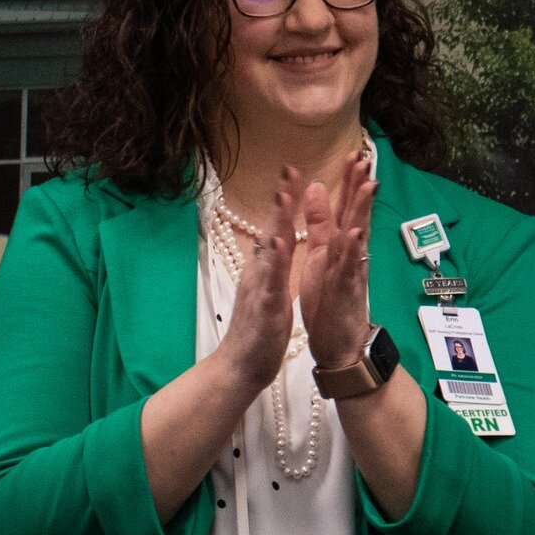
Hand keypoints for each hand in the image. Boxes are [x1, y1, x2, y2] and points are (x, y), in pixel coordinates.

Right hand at [212, 183, 299, 392]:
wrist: (240, 366)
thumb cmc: (258, 328)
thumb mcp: (269, 288)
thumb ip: (271, 263)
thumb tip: (271, 238)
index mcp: (266, 268)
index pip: (277, 227)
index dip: (286, 200)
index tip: (294, 170)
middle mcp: (260, 271)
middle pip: (271, 229)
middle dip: (281, 199)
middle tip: (289, 168)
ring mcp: (260, 287)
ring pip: (268, 250)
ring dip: (276, 223)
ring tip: (284, 195)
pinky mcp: (264, 307)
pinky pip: (268, 282)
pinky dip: (272, 263)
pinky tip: (277, 245)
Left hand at [297, 152, 377, 368]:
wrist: (338, 342)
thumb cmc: (329, 298)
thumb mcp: (320, 254)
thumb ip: (319, 222)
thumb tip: (315, 187)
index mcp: (339, 245)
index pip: (346, 207)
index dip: (350, 182)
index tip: (354, 154)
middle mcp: (350, 254)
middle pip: (356, 215)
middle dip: (360, 188)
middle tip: (365, 159)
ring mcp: (351, 272)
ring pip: (357, 237)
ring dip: (363, 212)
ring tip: (368, 187)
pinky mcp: (346, 293)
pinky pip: (349, 269)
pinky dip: (353, 251)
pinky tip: (355, 234)